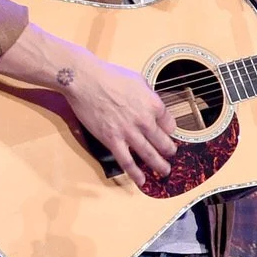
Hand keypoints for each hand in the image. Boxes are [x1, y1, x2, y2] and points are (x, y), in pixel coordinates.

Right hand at [56, 50, 177, 186]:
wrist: (85, 80)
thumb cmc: (109, 76)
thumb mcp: (138, 79)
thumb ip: (148, 95)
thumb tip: (151, 103)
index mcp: (154, 104)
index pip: (170, 124)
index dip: (170, 130)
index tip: (168, 134)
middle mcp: (145, 121)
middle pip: (163, 142)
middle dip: (169, 151)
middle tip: (171, 155)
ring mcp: (129, 132)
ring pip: (149, 155)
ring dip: (159, 166)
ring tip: (165, 171)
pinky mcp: (112, 140)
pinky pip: (127, 162)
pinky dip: (135, 174)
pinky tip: (142, 181)